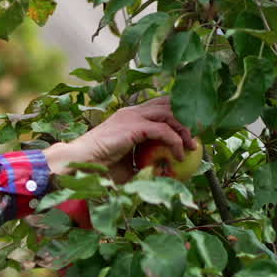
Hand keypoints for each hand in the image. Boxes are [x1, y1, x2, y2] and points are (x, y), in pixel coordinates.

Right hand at [43, 96, 193, 180]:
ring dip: (185, 130)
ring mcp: (133, 116)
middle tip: (197, 136)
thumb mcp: (126, 166)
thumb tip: (163, 173)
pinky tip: (179, 155)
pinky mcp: (134, 126)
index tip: (189, 132)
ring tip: (192, 146)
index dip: (177, 115)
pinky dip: (175, 142)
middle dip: (186, 117)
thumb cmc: (98, 168)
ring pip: (170, 114)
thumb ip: (144, 166)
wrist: (80, 163)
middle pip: (169, 104)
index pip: (159, 106)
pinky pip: (164, 130)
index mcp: (129, 116)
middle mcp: (132, 111)